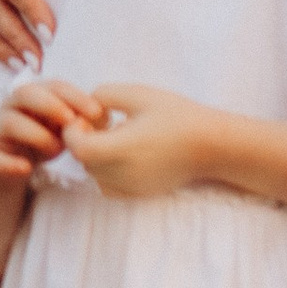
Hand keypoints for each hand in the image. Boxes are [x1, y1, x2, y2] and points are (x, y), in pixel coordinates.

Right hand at [0, 78, 99, 181]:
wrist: (11, 169)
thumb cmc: (42, 141)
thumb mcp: (62, 129)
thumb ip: (79, 119)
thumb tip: (103, 116)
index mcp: (33, 97)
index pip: (53, 86)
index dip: (75, 95)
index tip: (96, 112)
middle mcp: (11, 108)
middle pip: (24, 93)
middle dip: (50, 104)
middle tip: (71, 121)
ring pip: (9, 122)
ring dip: (36, 134)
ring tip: (56, 150)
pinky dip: (9, 162)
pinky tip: (26, 168)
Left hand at [66, 83, 219, 201]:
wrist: (211, 145)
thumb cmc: (177, 116)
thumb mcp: (139, 94)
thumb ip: (104, 94)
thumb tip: (88, 105)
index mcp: (120, 149)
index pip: (77, 147)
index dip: (75, 130)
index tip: (92, 116)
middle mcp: (122, 174)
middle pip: (83, 161)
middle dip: (84, 140)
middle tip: (102, 121)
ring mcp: (130, 187)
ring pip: (93, 174)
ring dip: (95, 155)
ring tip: (116, 135)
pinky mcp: (138, 193)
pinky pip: (108, 185)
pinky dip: (107, 169)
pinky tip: (126, 152)